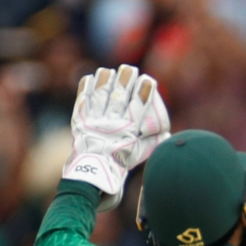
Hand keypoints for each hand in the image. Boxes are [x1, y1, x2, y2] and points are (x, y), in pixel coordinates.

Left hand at [64, 65, 170, 210]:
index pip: (138, 108)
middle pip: (119, 98)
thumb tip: (166, 133)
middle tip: (129, 67)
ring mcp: (93, 123)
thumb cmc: (119, 167)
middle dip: (125, 81)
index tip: (149, 79)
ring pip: (101, 97)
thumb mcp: (139, 157)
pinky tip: (90, 78)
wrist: (92, 178)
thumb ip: (152, 143)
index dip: (144, 93)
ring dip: (105, 82)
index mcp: (128, 133)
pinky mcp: (80, 123)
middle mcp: (111, 125)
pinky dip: (86, 89)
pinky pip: (83, 102)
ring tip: (109, 70)